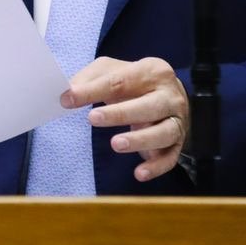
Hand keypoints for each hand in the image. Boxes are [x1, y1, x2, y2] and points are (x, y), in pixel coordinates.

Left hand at [66, 56, 188, 182]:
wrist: (169, 95)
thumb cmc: (135, 83)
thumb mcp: (112, 71)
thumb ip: (90, 80)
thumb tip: (67, 94)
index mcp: (152, 71)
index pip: (121, 81)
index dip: (93, 90)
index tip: (68, 99)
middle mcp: (169, 95)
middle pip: (148, 106)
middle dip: (121, 113)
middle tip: (93, 118)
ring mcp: (177, 120)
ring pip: (163, 132)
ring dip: (140, 140)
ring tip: (116, 144)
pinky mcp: (178, 143)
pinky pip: (170, 157)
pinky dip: (156, 167)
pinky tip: (139, 173)